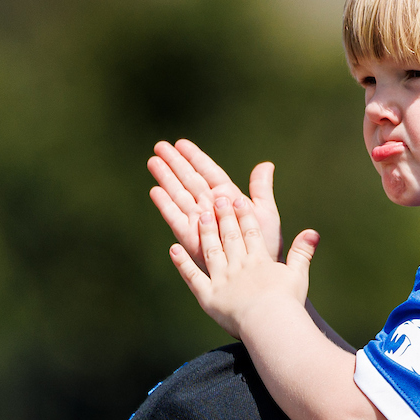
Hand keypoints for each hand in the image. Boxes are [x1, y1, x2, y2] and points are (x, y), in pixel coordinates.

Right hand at [148, 139, 282, 274]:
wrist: (259, 276)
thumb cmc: (267, 247)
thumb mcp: (266, 213)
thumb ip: (261, 189)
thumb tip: (266, 164)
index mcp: (229, 199)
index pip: (208, 172)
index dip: (195, 158)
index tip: (181, 144)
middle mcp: (211, 208)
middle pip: (189, 180)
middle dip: (175, 164)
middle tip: (159, 146)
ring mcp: (200, 222)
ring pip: (180, 194)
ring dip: (166, 178)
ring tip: (153, 161)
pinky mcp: (191, 238)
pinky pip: (176, 218)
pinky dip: (166, 205)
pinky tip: (155, 190)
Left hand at [171, 193, 318, 338]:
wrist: (270, 323)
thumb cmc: (287, 303)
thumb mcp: (298, 275)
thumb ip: (302, 252)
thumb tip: (313, 232)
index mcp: (260, 261)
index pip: (251, 232)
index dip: (244, 215)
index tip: (238, 199)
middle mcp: (238, 265)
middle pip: (230, 236)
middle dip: (223, 216)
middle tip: (216, 199)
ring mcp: (222, 279)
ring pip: (211, 250)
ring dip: (205, 233)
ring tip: (200, 216)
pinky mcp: (208, 296)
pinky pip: (192, 277)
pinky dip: (182, 263)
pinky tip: (173, 249)